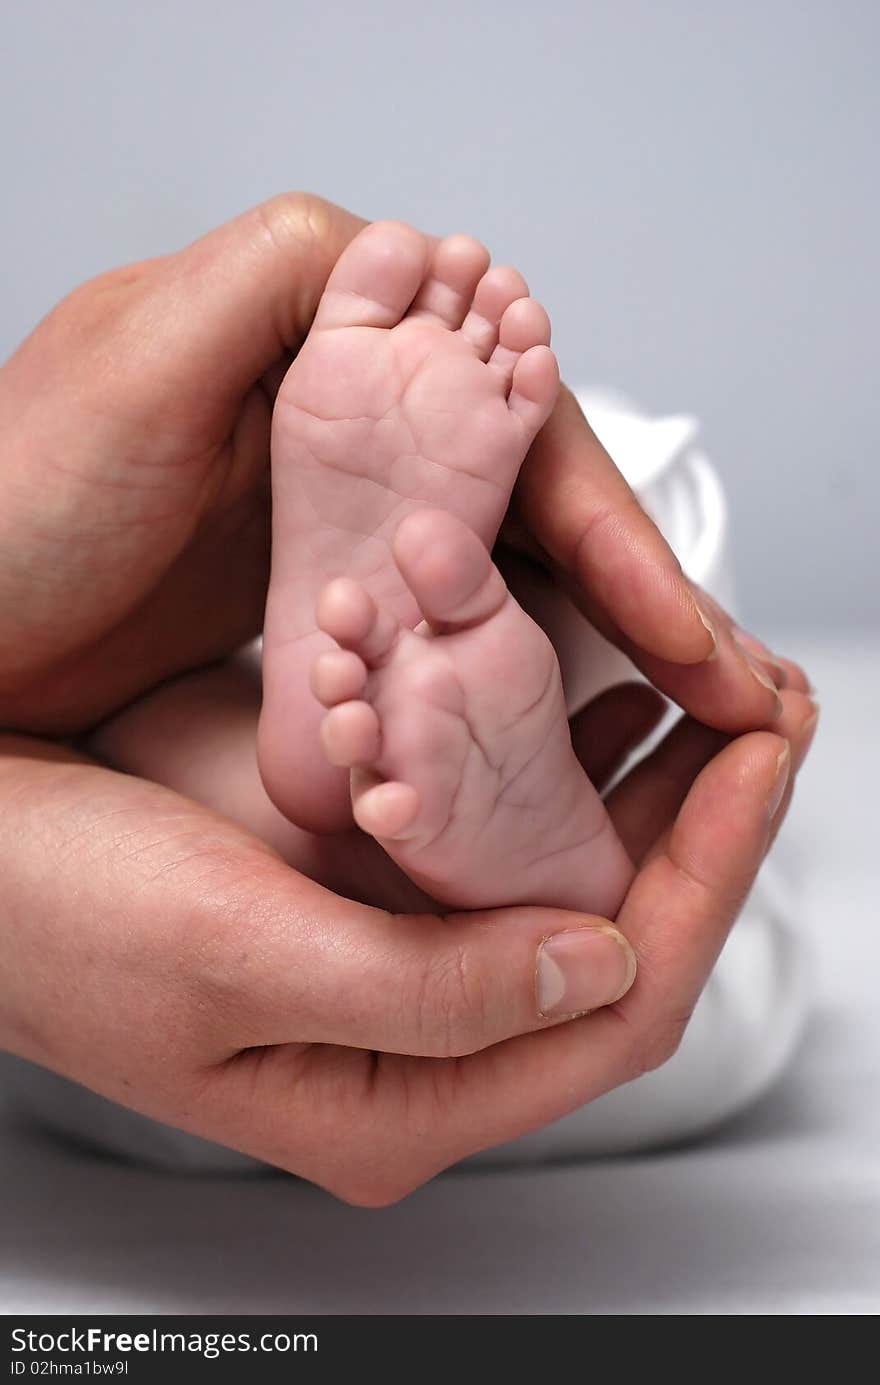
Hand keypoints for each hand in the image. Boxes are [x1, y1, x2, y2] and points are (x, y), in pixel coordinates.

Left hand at [0, 193, 797, 734]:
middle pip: (523, 498)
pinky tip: (552, 715)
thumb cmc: (6, 509)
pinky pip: (433, 622)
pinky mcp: (309, 593)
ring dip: (584, 638)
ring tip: (668, 715)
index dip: (612, 529)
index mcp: (323, 336)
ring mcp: (329, 512)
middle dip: (630, 592)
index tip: (682, 632)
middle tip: (719, 687)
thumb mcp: (138, 364)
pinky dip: (499, 663)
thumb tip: (429, 253)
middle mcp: (341, 416)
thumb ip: (289, 285)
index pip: (511, 422)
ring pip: (493, 564)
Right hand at [0, 680, 813, 1202]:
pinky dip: (557, 767)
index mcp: (394, 1099)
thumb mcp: (239, 955)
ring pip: (565, 883)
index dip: (706, 878)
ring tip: (714, 690)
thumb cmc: (61, 916)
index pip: (615, 1009)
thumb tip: (602, 962)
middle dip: (701, 827)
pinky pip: (498, 837)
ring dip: (645, 791)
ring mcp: (395, 968)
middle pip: (610, 943)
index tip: (763, 759)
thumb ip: (429, 988)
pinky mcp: (369, 899)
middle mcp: (412, 1047)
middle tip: (767, 706)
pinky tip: (595, 699)